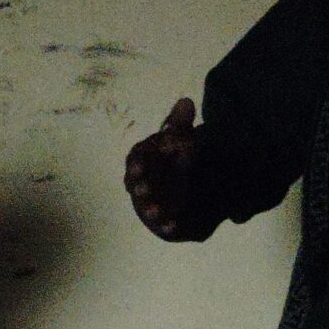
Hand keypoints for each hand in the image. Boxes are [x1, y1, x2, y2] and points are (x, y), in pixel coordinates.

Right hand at [125, 98, 215, 241]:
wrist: (192, 184)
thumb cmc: (177, 159)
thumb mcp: (181, 139)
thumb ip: (181, 125)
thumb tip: (185, 102)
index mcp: (142, 163)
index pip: (136, 160)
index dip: (137, 163)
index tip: (140, 163)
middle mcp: (140, 185)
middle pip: (137, 185)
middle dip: (139, 187)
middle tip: (142, 188)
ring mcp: (149, 204)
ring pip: (146, 207)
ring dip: (149, 209)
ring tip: (155, 211)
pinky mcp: (164, 220)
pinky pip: (165, 225)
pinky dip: (167, 225)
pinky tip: (173, 225)